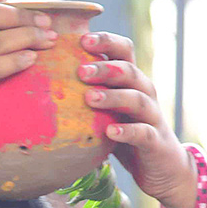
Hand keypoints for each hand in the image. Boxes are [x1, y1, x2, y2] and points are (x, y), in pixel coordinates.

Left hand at [78, 34, 196, 207]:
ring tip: (90, 98)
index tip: (81, 39)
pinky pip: (143, 133)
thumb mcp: (107, 113)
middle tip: (80, 70)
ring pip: (137, 99)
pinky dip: (127, 131)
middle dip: (105, 68)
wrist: (162, 168)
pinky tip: (110, 132)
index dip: (106, 42)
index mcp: (132, 82)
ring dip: (113, 96)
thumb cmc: (127, 136)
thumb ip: (87, 97)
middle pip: (129, 71)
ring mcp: (152, 117)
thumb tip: (43, 85)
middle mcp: (145, 94)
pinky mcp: (155, 142)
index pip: (124, 51)